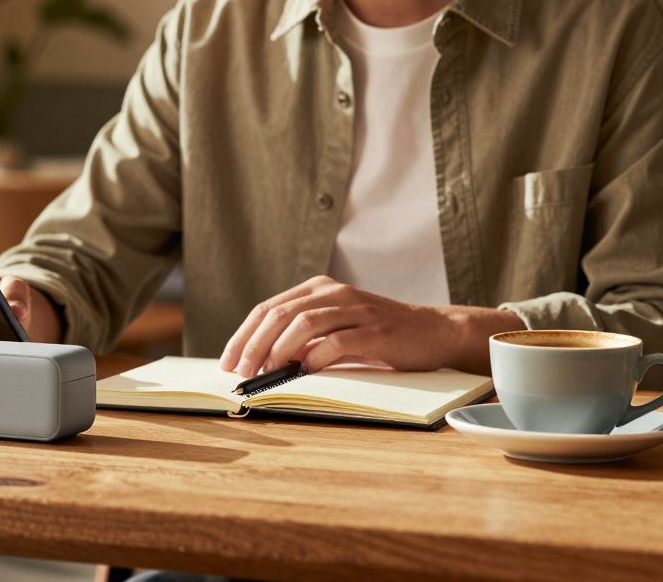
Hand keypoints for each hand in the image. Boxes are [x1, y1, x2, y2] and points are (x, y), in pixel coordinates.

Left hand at [219, 276, 524, 377]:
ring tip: (264, 374)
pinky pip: (336, 342)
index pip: (268, 308)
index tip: (228, 361)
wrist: (434, 331)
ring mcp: (355, 309)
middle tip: (240, 372)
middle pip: (279, 314)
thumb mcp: (336, 329)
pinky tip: (304, 372)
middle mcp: (333, 293)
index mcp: (319, 289)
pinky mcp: (375, 330)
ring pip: (302, 324)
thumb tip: (260, 362)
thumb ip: (303, 338)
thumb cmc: (380, 335)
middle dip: (253, 345)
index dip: (244, 335)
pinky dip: (314, 358)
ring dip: (277, 352)